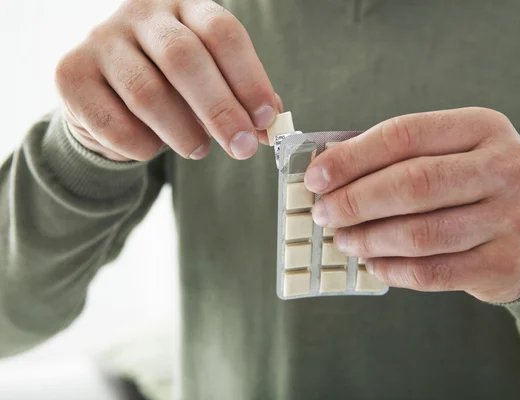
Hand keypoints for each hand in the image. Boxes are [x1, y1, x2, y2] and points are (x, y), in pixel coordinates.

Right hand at [55, 0, 280, 161]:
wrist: (106, 93)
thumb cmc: (171, 86)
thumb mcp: (211, 82)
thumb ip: (241, 99)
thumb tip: (270, 128)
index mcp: (185, 7)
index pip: (222, 32)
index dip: (249, 78)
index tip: (265, 119)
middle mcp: (141, 14)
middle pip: (184, 58)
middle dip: (219, 110)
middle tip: (241, 148)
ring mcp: (101, 40)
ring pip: (148, 93)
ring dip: (182, 132)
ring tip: (199, 150)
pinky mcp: (69, 74)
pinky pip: (113, 123)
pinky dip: (142, 146)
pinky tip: (154, 147)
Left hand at [305, 107, 519, 302]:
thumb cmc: (472, 187)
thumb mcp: (450, 154)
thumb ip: (397, 157)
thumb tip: (327, 172)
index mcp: (484, 127)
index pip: (405, 134)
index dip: (352, 158)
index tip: (316, 178)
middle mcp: (507, 168)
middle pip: (413, 184)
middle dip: (355, 202)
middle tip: (323, 214)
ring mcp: (511, 218)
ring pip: (420, 234)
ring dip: (369, 239)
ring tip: (344, 240)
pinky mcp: (503, 264)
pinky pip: (431, 272)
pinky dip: (391, 269)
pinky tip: (372, 263)